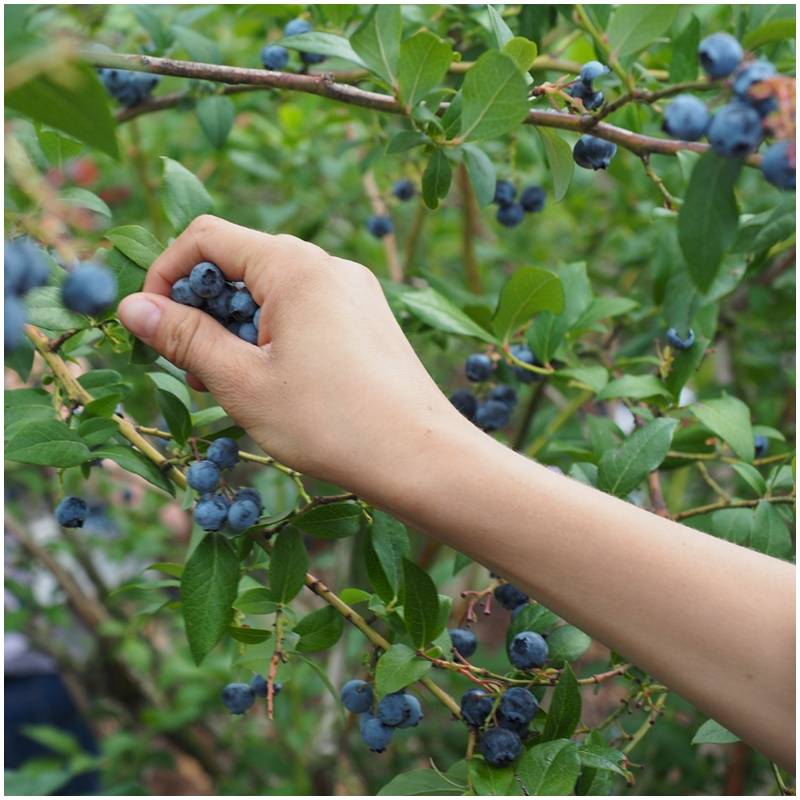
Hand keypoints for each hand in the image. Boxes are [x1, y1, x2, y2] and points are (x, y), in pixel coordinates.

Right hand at [118, 215, 466, 496]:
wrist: (422, 457)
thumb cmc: (332, 423)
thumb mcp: (242, 382)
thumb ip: (184, 338)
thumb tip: (131, 306)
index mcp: (295, 266)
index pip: (206, 238)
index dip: (165, 275)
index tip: (152, 325)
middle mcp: (329, 266)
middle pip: (242, 263)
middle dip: (203, 308)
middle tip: (193, 369)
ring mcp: (354, 291)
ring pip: (274, 291)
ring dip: (238, 327)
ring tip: (232, 384)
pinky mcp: (368, 318)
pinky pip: (307, 310)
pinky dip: (275, 335)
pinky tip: (275, 382)